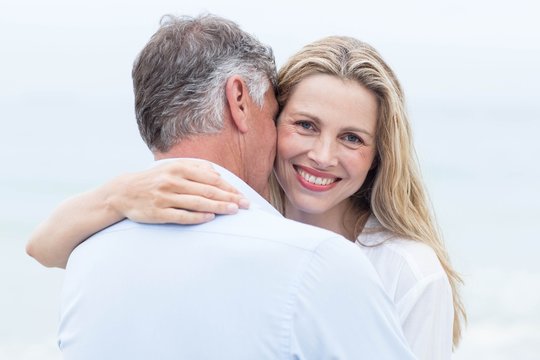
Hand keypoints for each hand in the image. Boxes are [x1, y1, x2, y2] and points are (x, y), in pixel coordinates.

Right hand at [108, 159, 248, 224]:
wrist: (124, 192)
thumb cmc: (155, 179)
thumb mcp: (172, 167)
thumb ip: (195, 167)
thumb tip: (218, 175)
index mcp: (178, 168)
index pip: (210, 178)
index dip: (228, 188)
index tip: (242, 196)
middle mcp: (172, 181)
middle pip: (207, 190)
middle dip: (228, 198)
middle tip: (245, 205)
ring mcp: (164, 197)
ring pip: (196, 202)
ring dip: (217, 207)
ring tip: (233, 211)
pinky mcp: (158, 213)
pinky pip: (181, 215)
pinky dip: (197, 217)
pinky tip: (210, 218)